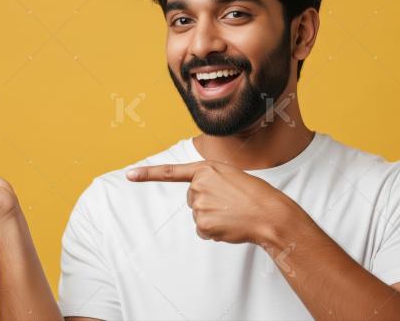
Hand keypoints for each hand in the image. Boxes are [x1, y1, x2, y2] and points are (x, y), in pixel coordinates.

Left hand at [126, 160, 291, 244]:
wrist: (270, 214)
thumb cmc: (256, 195)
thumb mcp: (231, 177)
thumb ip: (211, 182)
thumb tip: (199, 202)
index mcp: (206, 169)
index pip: (171, 172)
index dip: (148, 174)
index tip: (129, 175)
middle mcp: (198, 185)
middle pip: (192, 198)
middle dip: (208, 202)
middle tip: (230, 202)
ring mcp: (199, 205)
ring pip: (198, 215)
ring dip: (213, 217)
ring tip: (234, 213)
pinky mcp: (203, 224)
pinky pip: (202, 230)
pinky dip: (214, 231)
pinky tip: (230, 225)